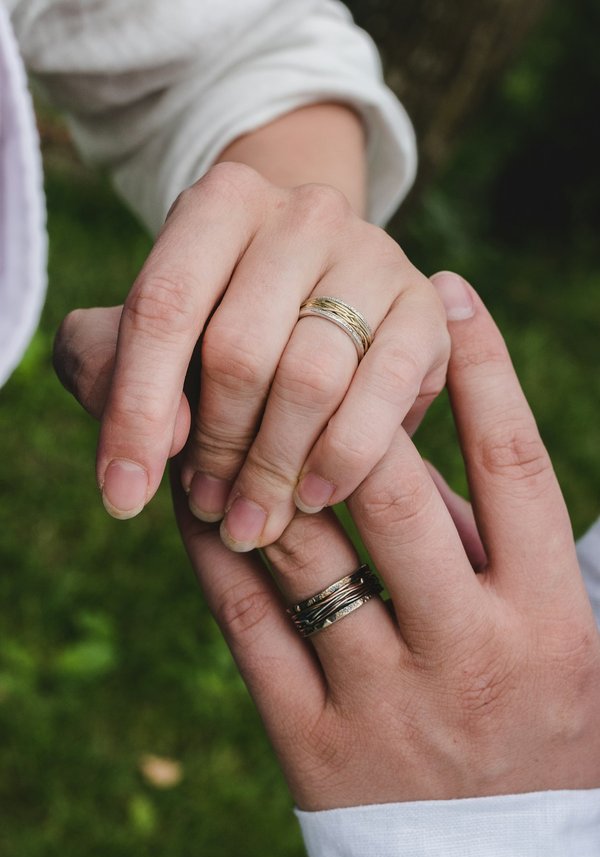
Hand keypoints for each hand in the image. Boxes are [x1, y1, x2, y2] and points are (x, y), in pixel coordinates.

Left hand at [54, 161, 448, 551]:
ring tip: (251, 520)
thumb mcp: (153, 331)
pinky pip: (384, 390)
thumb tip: (154, 446)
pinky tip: (314, 496)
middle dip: (214, 450)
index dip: (136, 411)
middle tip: (207, 510)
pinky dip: (344, 456)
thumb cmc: (225, 318)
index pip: (162, 308)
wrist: (331, 291)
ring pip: (310, 378)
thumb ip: (107, 366)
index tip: (122, 497)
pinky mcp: (425, 306)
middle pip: (239, 350)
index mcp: (221, 202)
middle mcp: (303, 212)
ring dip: (273, 468)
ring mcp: (373, 254)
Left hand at [173, 272, 599, 810]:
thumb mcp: (556, 641)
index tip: (444, 293)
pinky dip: (215, 551)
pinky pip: (249, 624)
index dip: (483, 367)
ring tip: (227, 396)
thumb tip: (413, 452)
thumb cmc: (538, 732)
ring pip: (305, 550)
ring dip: (259, 462)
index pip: (514, 465)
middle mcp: (470, 654)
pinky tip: (195, 500)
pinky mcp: (313, 745)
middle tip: (304, 333)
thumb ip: (493, 550)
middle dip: (342, 402)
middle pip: (395, 493)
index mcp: (546, 620)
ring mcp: (386, 702)